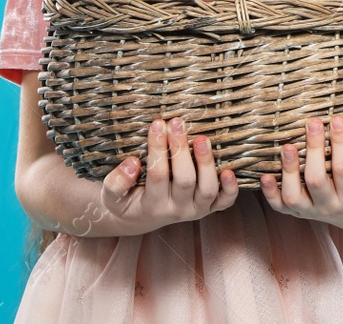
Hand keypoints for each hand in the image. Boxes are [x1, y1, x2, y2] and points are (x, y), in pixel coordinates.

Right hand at [95, 117, 240, 236]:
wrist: (140, 218)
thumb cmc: (126, 200)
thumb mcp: (111, 197)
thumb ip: (116, 182)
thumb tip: (132, 163)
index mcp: (152, 206)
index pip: (157, 175)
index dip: (158, 149)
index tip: (157, 124)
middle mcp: (177, 210)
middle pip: (184, 180)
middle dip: (181, 149)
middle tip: (177, 123)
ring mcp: (196, 210)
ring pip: (207, 189)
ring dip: (206, 163)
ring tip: (201, 138)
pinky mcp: (211, 208)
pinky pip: (225, 202)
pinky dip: (230, 188)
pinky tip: (229, 170)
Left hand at [260, 116, 342, 230]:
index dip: (340, 144)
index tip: (337, 119)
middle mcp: (329, 208)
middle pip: (316, 180)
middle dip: (313, 149)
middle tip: (312, 122)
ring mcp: (311, 211)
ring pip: (294, 196)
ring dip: (288, 171)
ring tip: (287, 146)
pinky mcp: (297, 212)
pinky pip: (280, 207)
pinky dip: (270, 193)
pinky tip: (265, 175)